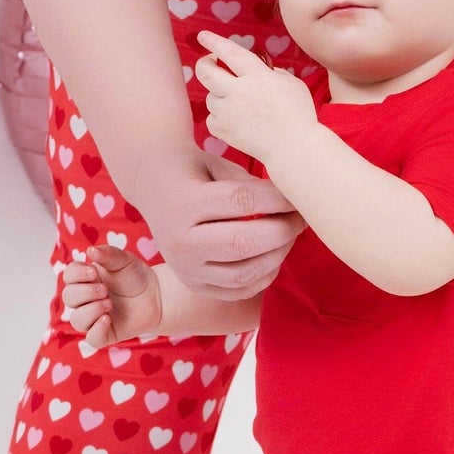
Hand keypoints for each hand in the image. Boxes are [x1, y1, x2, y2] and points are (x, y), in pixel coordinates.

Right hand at [60, 245, 162, 349]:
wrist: (158, 296)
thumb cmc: (137, 277)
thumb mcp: (124, 260)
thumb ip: (107, 254)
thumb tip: (90, 250)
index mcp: (85, 280)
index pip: (68, 276)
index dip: (77, 274)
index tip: (94, 272)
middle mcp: (85, 300)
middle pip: (68, 298)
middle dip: (85, 292)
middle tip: (105, 290)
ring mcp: (94, 318)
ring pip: (77, 320)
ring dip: (91, 310)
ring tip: (109, 303)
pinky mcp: (106, 334)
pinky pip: (92, 339)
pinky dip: (96, 329)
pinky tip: (108, 319)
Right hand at [139, 148, 303, 300]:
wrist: (153, 187)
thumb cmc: (191, 170)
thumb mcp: (214, 163)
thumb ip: (247, 181)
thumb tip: (287, 202)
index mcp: (184, 203)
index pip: (242, 202)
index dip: (278, 199)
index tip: (298, 194)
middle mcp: (181, 241)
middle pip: (244, 243)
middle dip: (283, 231)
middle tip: (301, 218)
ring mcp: (186, 268)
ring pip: (244, 274)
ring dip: (277, 256)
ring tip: (289, 236)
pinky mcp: (195, 285)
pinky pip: (238, 291)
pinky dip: (264, 277)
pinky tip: (273, 256)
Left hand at [193, 29, 320, 160]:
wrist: (294, 149)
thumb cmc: (298, 115)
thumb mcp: (292, 84)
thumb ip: (272, 72)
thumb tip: (261, 69)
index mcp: (258, 77)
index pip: (230, 53)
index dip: (214, 42)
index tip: (203, 36)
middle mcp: (239, 92)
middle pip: (206, 72)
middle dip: (204, 64)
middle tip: (209, 63)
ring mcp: (229, 113)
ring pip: (210, 97)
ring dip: (220, 96)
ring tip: (238, 104)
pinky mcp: (223, 131)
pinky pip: (212, 118)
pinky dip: (220, 117)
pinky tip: (236, 120)